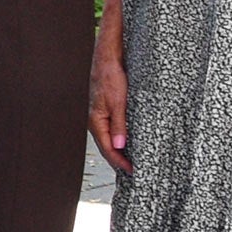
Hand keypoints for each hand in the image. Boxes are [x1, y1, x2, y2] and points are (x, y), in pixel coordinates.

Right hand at [87, 42, 131, 172]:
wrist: (107, 59)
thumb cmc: (111, 78)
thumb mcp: (118, 102)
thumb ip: (119, 125)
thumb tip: (120, 147)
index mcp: (96, 121)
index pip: (107, 149)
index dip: (120, 163)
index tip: (134, 172)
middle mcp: (96, 121)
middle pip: (106, 147)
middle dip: (119, 161)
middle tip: (135, 172)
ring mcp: (100, 116)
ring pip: (109, 140)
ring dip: (120, 151)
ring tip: (132, 161)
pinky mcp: (106, 110)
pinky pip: (111, 130)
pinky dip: (119, 140)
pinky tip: (128, 143)